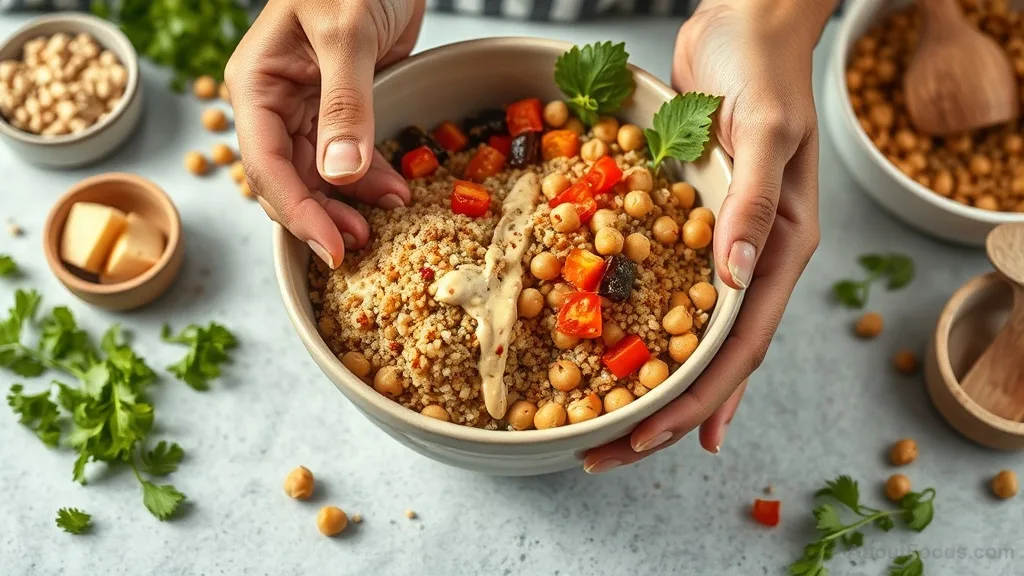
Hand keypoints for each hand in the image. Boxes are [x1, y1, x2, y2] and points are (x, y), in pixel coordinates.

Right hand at [225, 0, 424, 267]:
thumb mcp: (347, 33)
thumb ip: (344, 103)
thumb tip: (341, 173)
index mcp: (258, 84)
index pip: (266, 165)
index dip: (297, 212)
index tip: (330, 249)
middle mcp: (277, 102)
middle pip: (289, 179)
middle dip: (323, 215)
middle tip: (362, 243)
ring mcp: (309, 107)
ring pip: (321, 175)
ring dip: (352, 203)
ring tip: (388, 218)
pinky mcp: (343, 108)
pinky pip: (350, 157)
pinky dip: (372, 178)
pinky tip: (398, 191)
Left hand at [584, 1, 825, 471]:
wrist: (743, 24)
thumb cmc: (763, 70)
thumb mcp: (765, 131)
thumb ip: (756, 202)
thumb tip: (738, 280)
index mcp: (782, 250)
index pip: (741, 346)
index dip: (701, 399)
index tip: (657, 438)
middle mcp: (753, 259)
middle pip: (711, 358)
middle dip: (665, 412)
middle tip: (611, 454)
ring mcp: (720, 245)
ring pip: (686, 334)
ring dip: (651, 383)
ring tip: (610, 427)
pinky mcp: (688, 223)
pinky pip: (662, 287)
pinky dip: (641, 326)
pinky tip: (616, 352)